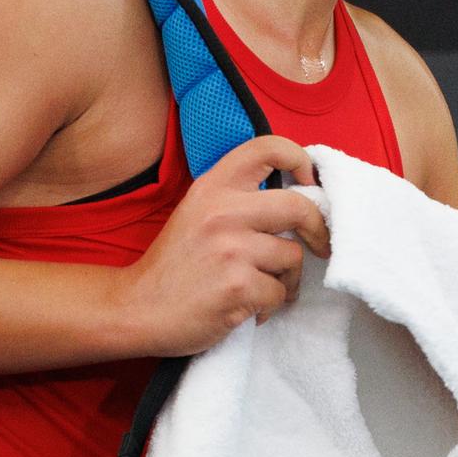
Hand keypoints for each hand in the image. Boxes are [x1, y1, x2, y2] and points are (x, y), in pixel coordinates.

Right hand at [110, 136, 330, 356]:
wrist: (137, 309)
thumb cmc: (174, 265)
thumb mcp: (197, 213)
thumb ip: (237, 200)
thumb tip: (298, 196)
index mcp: (212, 187)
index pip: (267, 147)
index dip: (300, 159)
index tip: (310, 181)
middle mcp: (222, 211)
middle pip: (300, 206)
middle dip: (319, 229)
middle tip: (320, 245)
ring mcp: (231, 249)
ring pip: (293, 257)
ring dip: (286, 279)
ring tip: (261, 287)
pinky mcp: (238, 287)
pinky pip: (279, 294)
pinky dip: (269, 307)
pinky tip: (247, 308)